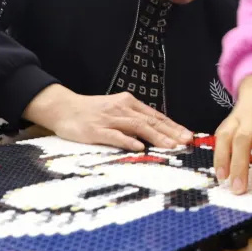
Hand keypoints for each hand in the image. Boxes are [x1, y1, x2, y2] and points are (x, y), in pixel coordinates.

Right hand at [23, 84, 192, 150]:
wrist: (63, 108)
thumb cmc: (92, 112)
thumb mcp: (116, 111)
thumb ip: (134, 120)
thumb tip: (158, 131)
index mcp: (129, 103)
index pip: (156, 116)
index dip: (173, 126)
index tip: (188, 135)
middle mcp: (122, 109)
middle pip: (151, 121)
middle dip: (171, 132)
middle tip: (186, 141)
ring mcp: (109, 119)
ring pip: (137, 127)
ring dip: (156, 137)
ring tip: (171, 146)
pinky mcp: (95, 130)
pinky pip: (114, 135)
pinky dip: (127, 141)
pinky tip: (139, 147)